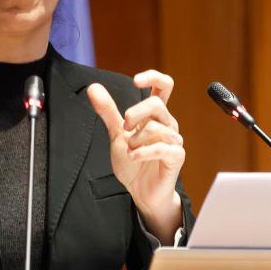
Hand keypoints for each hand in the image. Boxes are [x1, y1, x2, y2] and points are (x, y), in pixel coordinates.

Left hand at [87, 70, 184, 244]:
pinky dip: (142, 152)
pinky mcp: (176, 157)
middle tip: (124, 128)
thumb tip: (93, 88)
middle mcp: (167, 125)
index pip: (164, 86)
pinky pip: (162, 148)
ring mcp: (174, 141)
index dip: (153, 77)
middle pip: (157, 104)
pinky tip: (134, 157)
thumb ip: (108, 111)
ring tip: (130, 152)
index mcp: (156, 116)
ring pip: (155, 127)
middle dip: (135, 113)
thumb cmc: (134, 163)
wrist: (142, 192)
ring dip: (135, 140)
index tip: (135, 81)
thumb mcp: (117, 134)